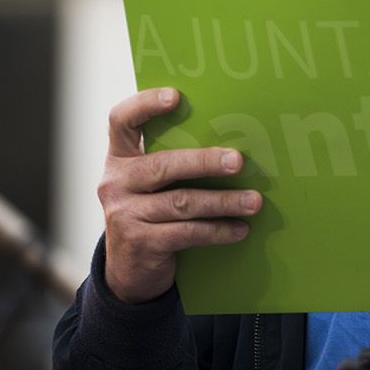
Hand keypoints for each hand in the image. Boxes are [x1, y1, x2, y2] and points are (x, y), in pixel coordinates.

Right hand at [97, 87, 259, 303]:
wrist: (129, 273)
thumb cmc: (152, 214)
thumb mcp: (151, 185)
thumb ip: (172, 162)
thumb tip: (233, 144)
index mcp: (119, 159)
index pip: (121, 121)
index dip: (145, 104)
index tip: (176, 96)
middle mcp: (115, 183)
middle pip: (163, 165)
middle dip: (205, 162)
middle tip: (238, 161)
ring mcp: (124, 214)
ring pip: (182, 202)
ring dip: (223, 201)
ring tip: (254, 201)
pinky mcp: (140, 243)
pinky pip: (187, 232)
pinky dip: (218, 230)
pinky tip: (240, 229)